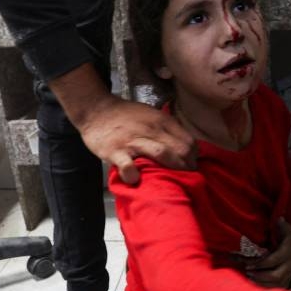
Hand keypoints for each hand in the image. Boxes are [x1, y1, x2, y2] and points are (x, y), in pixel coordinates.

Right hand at [79, 97, 196, 183]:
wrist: (97, 110)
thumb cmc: (127, 116)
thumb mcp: (152, 115)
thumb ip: (168, 129)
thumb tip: (187, 147)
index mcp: (162, 121)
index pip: (188, 141)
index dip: (194, 156)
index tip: (191, 165)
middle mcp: (152, 130)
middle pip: (181, 149)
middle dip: (188, 166)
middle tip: (186, 176)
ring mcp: (134, 141)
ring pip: (162, 154)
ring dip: (172, 169)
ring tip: (173, 180)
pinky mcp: (116, 151)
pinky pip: (128, 165)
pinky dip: (133, 174)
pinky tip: (136, 179)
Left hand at [239, 218, 290, 288]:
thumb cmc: (286, 242)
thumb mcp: (286, 232)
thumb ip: (282, 227)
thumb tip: (280, 218)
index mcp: (288, 253)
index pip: (273, 260)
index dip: (260, 264)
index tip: (247, 264)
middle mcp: (289, 266)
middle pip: (275, 275)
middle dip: (260, 275)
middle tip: (247, 272)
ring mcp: (287, 276)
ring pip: (275, 284)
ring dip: (260, 282)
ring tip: (249, 277)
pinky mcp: (284, 283)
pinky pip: (274, 289)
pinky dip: (263, 287)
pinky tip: (255, 283)